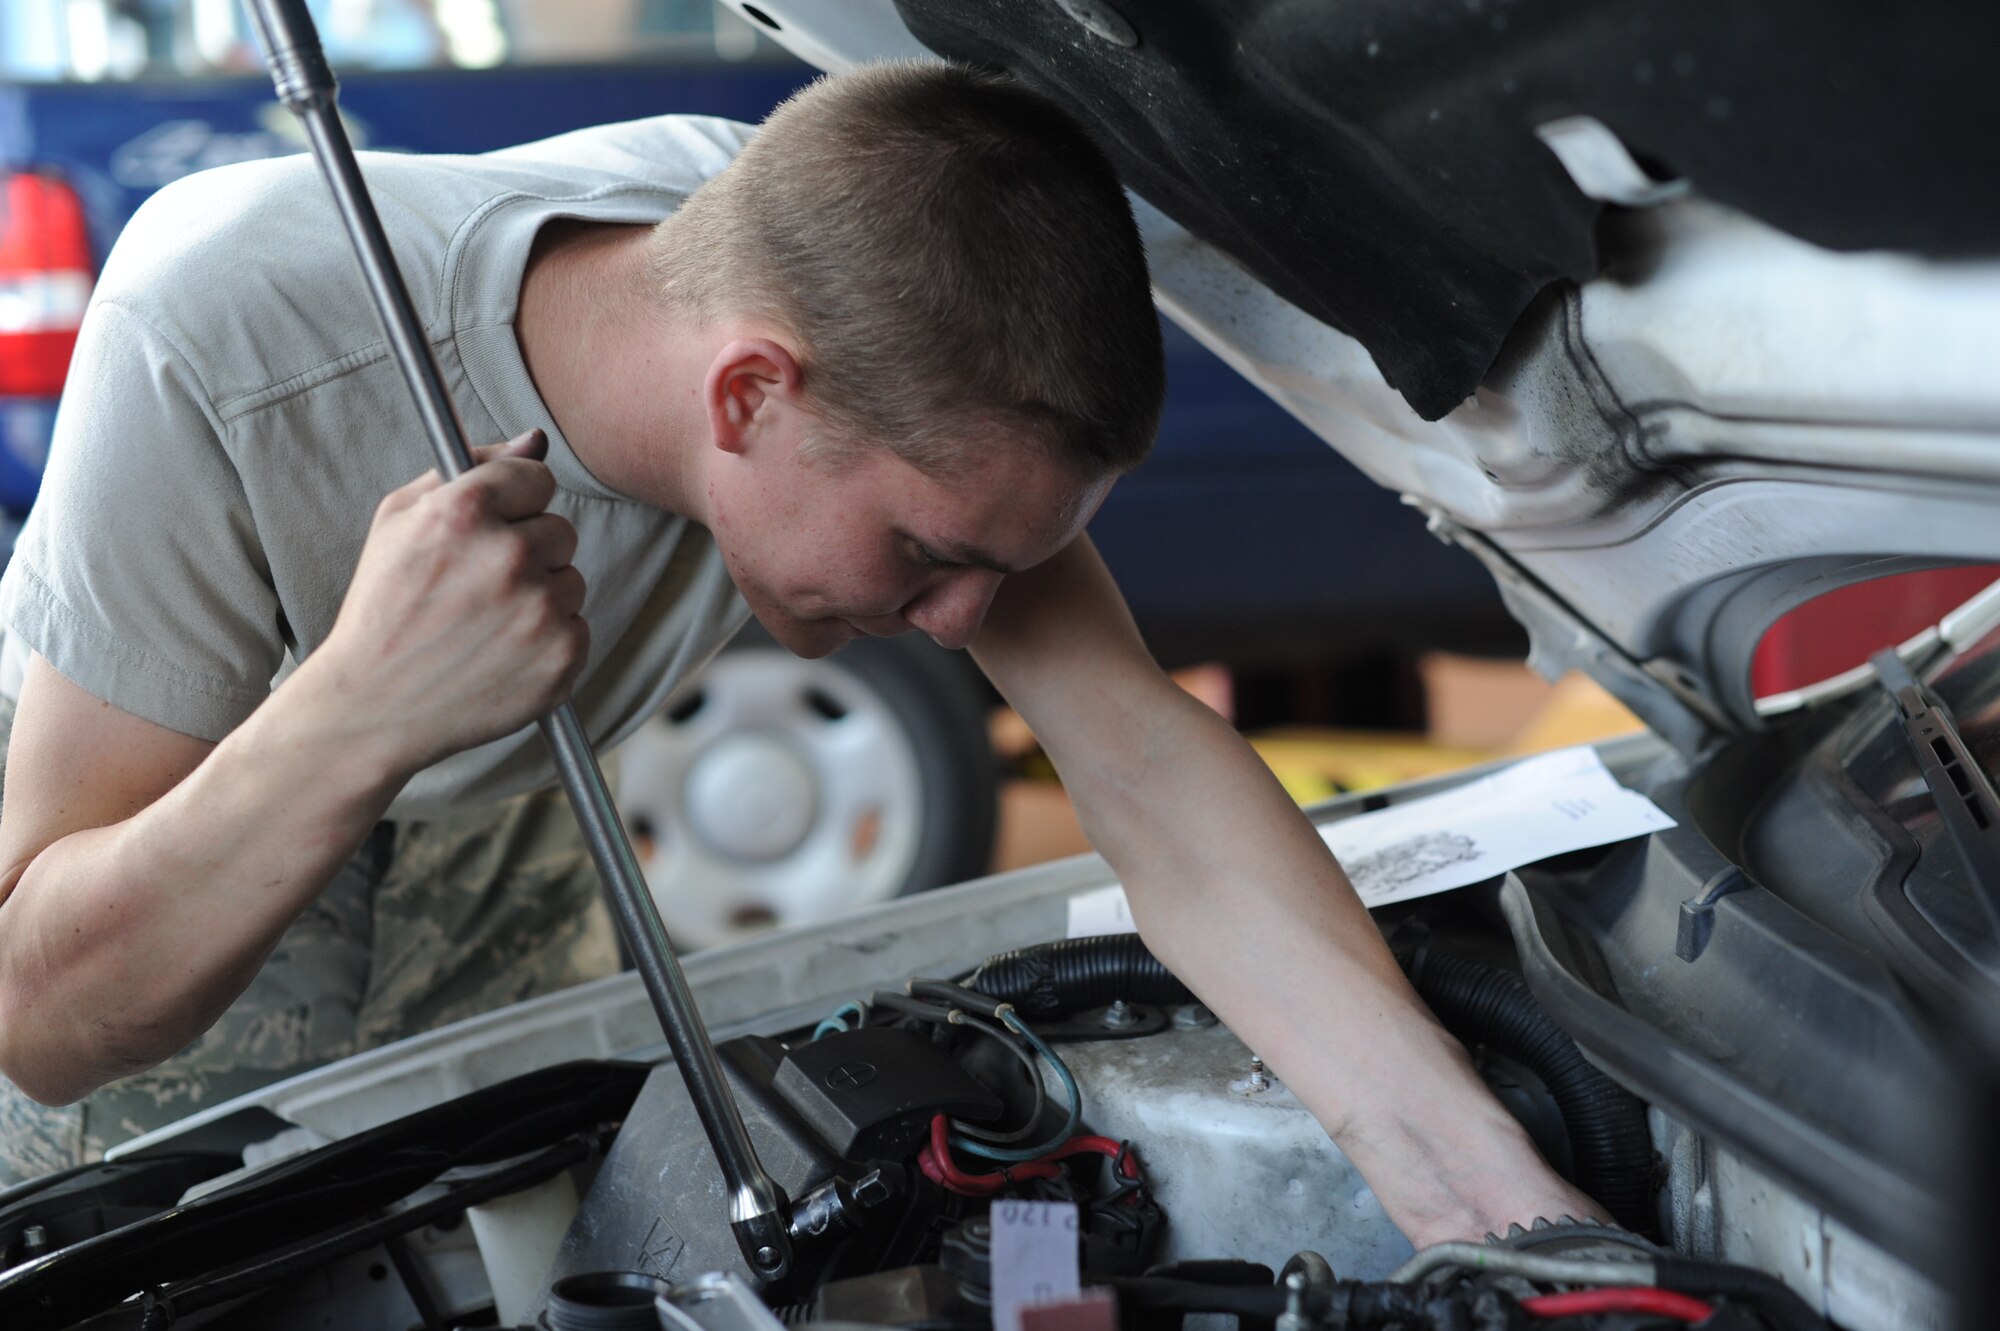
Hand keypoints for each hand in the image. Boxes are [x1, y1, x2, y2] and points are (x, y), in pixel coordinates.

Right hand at [301, 429, 588, 774]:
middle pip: (561, 530)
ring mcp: (540, 611)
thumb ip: (469, 469)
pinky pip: (577, 628)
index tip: (495, 527)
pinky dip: (548, 641)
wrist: (373, 707)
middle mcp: (508, 556)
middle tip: (479, 587)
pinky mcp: (562, 658)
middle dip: (528, 552)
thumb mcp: (399, 521)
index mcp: (464, 510)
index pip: (537, 478)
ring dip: (540, 597)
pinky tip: (501, 655)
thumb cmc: (383, 608)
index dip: (515, 503)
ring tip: (484, 625)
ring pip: (571, 581)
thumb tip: (534, 439)